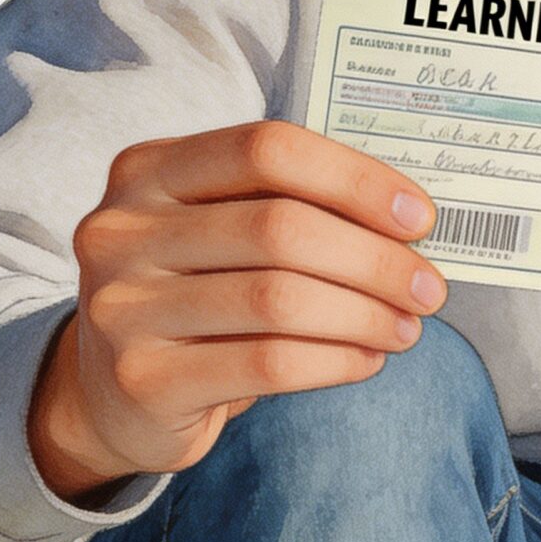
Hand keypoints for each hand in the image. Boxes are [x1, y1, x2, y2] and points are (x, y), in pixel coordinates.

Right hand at [27, 121, 444, 503]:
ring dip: (365, 314)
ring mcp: (122, 306)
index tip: (419, 217)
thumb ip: (292, 205)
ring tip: (407, 327)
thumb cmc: (197, 290)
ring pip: (279, 298)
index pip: (268, 149)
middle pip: (281, 227)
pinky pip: (267, 362)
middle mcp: (122, 230)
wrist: (111, 392)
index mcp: (150, 169)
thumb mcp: (222, 227)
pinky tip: (367, 359)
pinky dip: (336, 360)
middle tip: (429, 287)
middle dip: (375, 259)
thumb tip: (408, 219)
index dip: (355, 179)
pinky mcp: (141, 378)